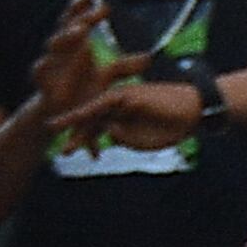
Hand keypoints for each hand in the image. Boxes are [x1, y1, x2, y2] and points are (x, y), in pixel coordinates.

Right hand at [26, 0, 112, 117]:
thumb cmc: (81, 90)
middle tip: (99, 8)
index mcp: (74, 45)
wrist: (60, 115)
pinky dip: (41, 68)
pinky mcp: (42, 85)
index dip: (82, 9)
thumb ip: (123, 68)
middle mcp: (60, 52)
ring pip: (53, 46)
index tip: (97, 1)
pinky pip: (39, 73)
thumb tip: (148, 57)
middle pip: (67, 28)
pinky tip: (45, 63)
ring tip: (81, 30)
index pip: (77, 20)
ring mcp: (49, 66)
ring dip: (67, 36)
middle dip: (79, 17)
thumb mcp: (105, 79)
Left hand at [64, 76, 201, 152]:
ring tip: (53, 130)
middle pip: (87, 121)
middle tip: (59, 148)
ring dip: (72, 122)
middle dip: (72, 134)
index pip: (94, 130)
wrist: (194, 112)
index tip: (67, 152)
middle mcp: (115, 108)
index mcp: (119, 119)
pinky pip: (101, 103)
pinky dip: (87, 110)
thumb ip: (123, 139)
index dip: (82, 140)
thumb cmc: (170, 128)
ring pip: (90, 112)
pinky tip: (72, 118)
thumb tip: (107, 133)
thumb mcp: (141, 142)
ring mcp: (119, 100)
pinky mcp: (125, 95)